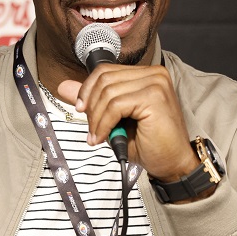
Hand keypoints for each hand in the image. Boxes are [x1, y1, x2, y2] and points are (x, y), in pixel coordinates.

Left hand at [58, 63, 197, 181]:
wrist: (172, 164)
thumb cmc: (148, 144)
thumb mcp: (113, 119)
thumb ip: (92, 100)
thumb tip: (64, 87)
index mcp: (144, 75)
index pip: (105, 71)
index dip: (87, 89)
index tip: (80, 109)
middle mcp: (153, 74)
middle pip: (104, 79)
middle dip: (91, 106)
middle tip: (91, 128)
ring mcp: (155, 83)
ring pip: (108, 92)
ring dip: (96, 118)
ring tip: (97, 136)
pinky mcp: (154, 97)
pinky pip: (116, 105)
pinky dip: (104, 123)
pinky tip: (104, 137)